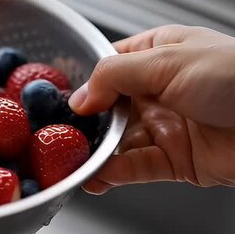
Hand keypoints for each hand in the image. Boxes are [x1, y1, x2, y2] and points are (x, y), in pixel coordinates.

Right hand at [68, 25, 234, 193]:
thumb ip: (114, 76)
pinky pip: (135, 168)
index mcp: (158, 55)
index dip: (84, 82)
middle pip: (108, 109)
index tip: (59, 98)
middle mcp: (158, 91)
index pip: (109, 67)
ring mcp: (166, 126)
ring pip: (119, 142)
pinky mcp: (175, 160)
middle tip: (59, 135)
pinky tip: (96, 177)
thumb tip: (79, 98)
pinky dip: (113, 174)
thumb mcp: (167, 61)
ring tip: (71, 162)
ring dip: (96, 153)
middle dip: (86, 123)